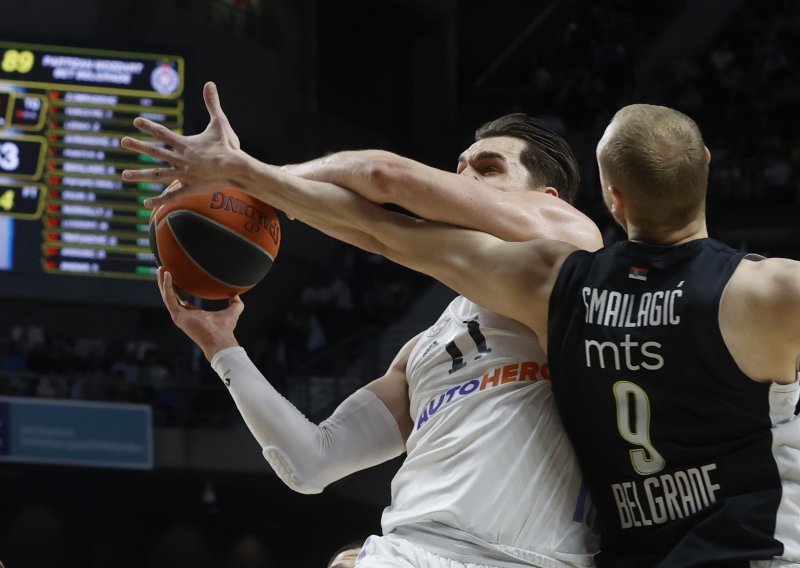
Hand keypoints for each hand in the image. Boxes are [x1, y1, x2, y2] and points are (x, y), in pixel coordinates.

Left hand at [121, 81, 242, 207]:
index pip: (163, 133)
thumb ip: (212, 104)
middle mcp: (181, 159)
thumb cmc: (229, 147)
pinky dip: (158, 200)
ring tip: (124, 175)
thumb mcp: (220, 123)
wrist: (236, 169)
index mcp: (186, 144)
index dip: (149, 126)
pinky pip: (171, 195)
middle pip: (155, 152)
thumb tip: (209, 83)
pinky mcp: (190, 188)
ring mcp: (184, 174)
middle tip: (123, 141)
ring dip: (140, 174)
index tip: (136, 121)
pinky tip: (145, 204)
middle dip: (138, 146)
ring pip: (158, 174)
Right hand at [157, 267, 242, 360]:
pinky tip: (167, 275)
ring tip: (161, 268)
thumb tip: (237, 294)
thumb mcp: (232, 311)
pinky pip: (169, 298)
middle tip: (163, 269)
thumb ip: (235, 303)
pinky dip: (167, 286)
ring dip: (163, 282)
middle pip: (171, 295)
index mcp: (193, 314)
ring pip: (167, 295)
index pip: (181, 299)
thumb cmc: (225, 329)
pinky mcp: (177, 315)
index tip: (174, 276)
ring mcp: (179, 315)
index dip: (177, 288)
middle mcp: (184, 314)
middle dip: (166, 282)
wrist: (220, 339)